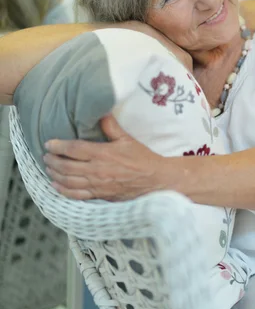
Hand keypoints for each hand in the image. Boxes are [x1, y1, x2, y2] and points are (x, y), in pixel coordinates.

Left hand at [43, 114, 166, 200]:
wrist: (155, 181)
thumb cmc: (142, 159)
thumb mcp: (127, 139)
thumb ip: (111, 127)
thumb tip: (101, 113)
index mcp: (103, 153)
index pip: (74, 149)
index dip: (58, 146)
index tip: (48, 143)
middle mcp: (97, 170)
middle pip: (66, 166)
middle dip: (53, 160)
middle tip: (46, 155)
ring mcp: (97, 185)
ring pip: (68, 181)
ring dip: (55, 174)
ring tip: (48, 167)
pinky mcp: (100, 195)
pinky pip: (77, 195)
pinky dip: (64, 190)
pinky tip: (56, 186)